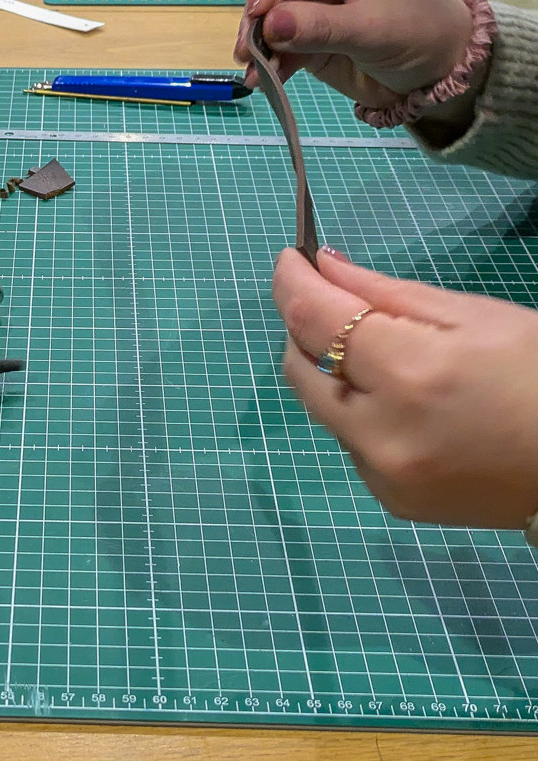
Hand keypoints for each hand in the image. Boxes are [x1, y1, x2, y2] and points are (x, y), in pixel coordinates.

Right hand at [232, 0, 474, 112]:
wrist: (439, 72)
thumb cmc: (422, 35)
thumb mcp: (375, 31)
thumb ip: (320, 28)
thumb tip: (269, 25)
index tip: (258, 9)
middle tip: (253, 35)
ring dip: (256, 30)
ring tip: (252, 64)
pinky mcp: (306, 18)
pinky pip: (274, 28)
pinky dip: (265, 50)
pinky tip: (261, 76)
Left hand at [273, 246, 537, 527]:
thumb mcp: (471, 316)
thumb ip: (385, 293)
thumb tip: (322, 268)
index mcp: (407, 374)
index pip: (313, 320)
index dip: (292, 283)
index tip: (290, 259)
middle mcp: (380, 432)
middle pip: (300, 367)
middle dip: (305, 328)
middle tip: (330, 301)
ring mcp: (382, 475)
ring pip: (322, 406)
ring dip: (332, 371)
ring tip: (378, 352)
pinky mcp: (390, 501)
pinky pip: (350, 441)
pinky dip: (359, 412)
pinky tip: (401, 401)